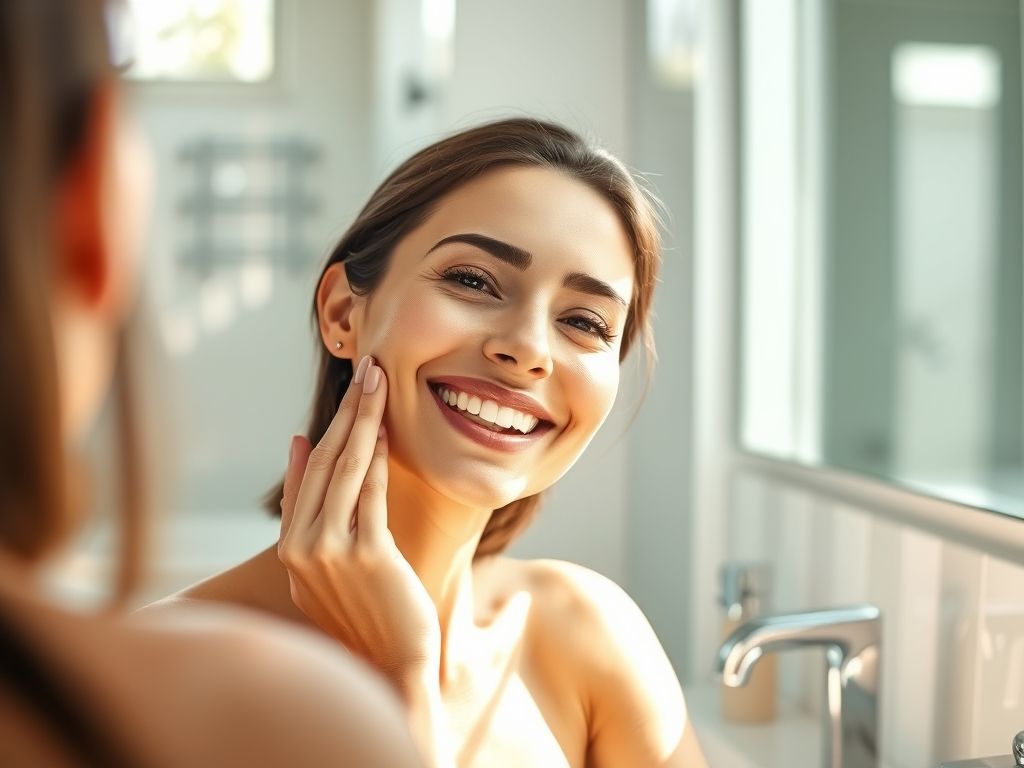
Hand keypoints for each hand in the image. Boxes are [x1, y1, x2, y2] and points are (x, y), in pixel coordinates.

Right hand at [278, 355, 440, 686]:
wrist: (394, 665)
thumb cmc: (368, 613)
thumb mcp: (326, 565)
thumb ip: (310, 509)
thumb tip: (300, 441)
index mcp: (290, 549)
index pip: (308, 472)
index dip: (328, 424)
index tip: (347, 388)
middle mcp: (301, 548)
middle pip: (325, 462)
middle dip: (348, 410)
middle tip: (368, 368)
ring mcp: (329, 553)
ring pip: (346, 470)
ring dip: (363, 420)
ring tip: (378, 381)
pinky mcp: (366, 555)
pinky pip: (372, 494)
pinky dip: (378, 458)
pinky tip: (387, 429)